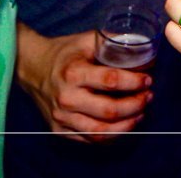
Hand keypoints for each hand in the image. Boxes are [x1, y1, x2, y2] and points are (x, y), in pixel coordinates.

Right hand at [15, 22, 152, 142]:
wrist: (32, 67)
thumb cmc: (63, 53)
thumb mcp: (86, 40)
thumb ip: (113, 43)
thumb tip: (143, 52)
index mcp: (73, 73)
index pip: (111, 81)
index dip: (134, 82)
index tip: (147, 79)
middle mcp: (66, 98)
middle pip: (109, 110)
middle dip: (135, 105)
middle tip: (148, 97)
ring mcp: (61, 117)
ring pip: (101, 132)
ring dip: (127, 124)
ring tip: (140, 113)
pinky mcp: (59, 130)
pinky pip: (90, 139)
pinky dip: (111, 135)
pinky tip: (124, 124)